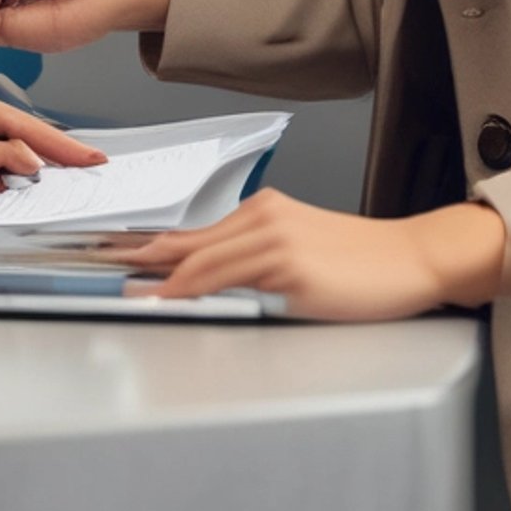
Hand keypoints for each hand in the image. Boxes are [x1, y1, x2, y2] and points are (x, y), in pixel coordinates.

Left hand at [114, 194, 510, 320]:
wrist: (414, 258)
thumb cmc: (362, 263)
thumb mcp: (301, 254)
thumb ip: (257, 261)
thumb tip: (211, 285)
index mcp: (264, 210)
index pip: (194, 231)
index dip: (150, 243)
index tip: (114, 251)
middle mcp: (263, 216)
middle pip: (186, 239)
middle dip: (138, 255)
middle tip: (96, 264)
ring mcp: (275, 239)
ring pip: (199, 260)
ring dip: (158, 281)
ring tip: (125, 293)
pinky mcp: (289, 267)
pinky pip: (227, 280)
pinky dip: (191, 290)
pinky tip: (170, 300)